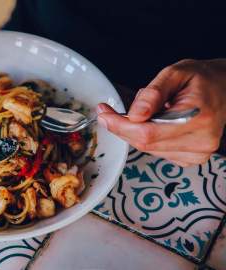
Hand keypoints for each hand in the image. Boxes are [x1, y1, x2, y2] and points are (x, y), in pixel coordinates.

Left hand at [97, 59, 225, 166]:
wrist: (224, 89)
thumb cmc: (201, 79)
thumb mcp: (175, 74)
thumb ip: (153, 94)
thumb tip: (134, 114)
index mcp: (198, 118)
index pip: (147, 132)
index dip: (120, 125)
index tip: (103, 114)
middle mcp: (201, 141)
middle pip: (145, 143)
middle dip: (122, 127)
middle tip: (109, 112)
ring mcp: (197, 153)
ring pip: (148, 148)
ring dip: (136, 131)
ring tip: (149, 111)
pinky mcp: (192, 159)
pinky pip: (156, 151)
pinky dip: (148, 138)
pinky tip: (157, 123)